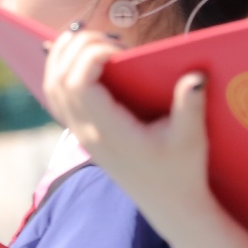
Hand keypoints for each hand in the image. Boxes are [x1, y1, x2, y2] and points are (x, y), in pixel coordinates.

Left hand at [46, 30, 214, 236]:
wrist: (169, 205)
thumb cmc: (182, 172)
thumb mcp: (191, 139)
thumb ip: (190, 106)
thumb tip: (195, 75)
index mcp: (108, 132)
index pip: (77, 85)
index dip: (90, 56)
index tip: (122, 51)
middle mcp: (87, 132)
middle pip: (58, 81)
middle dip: (77, 49)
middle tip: (112, 42)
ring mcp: (81, 133)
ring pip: (51, 88)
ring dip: (64, 57)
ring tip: (95, 42)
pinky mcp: (83, 133)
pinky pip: (56, 97)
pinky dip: (61, 72)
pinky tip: (81, 60)